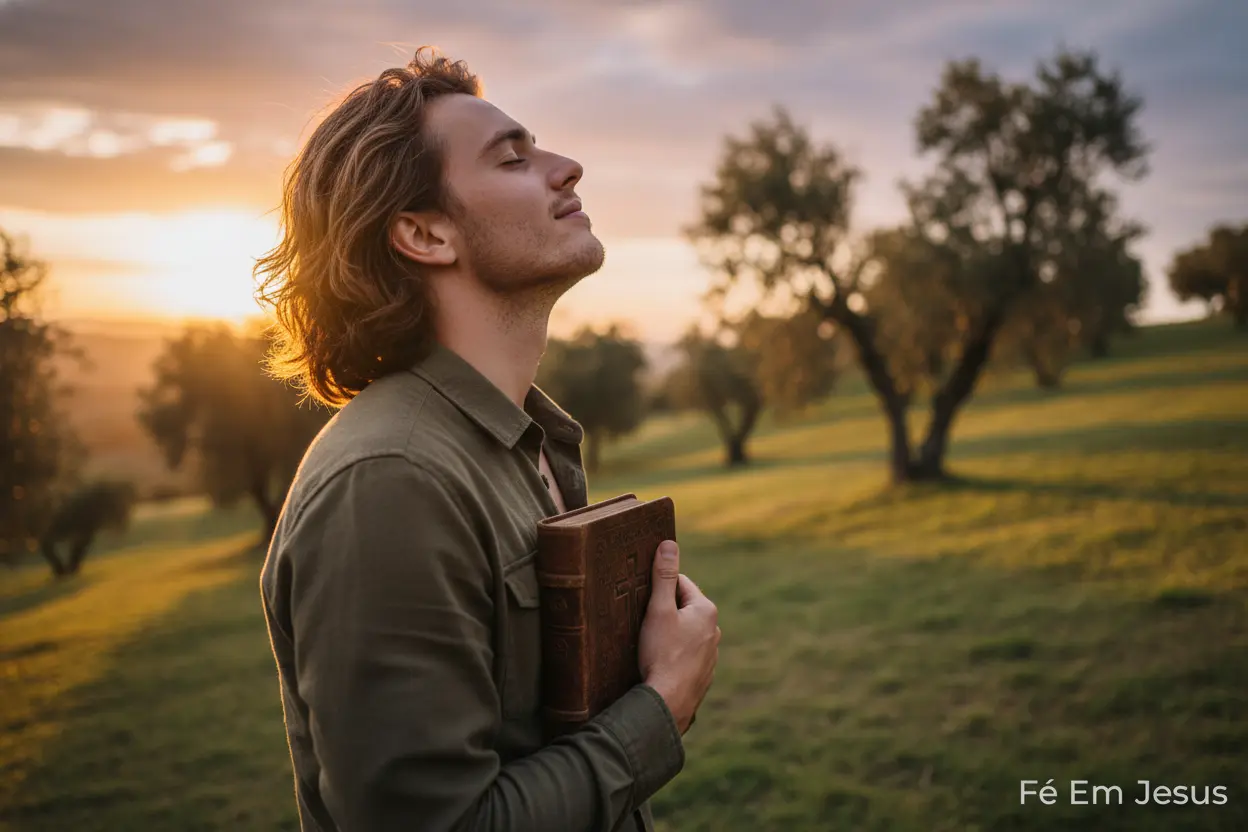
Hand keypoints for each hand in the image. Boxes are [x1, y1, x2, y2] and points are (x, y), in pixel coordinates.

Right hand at [638, 539, 719, 733]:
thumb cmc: (662, 654)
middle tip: (643, 623)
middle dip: (665, 612)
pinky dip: (675, 654)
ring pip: (687, 633)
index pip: (680, 584)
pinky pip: (687, 655)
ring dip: (671, 634)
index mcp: (706, 610)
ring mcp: (711, 655)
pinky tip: (660, 663)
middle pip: (684, 609)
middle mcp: (715, 631)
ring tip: (650, 645)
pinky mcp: (703, 674)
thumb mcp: (658, 610)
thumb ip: (663, 577)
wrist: (668, 703)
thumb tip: (669, 545)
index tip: (642, 598)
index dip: (658, 588)